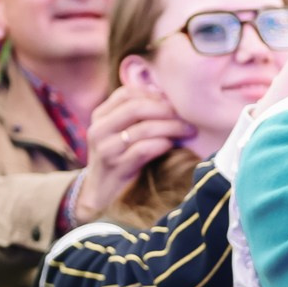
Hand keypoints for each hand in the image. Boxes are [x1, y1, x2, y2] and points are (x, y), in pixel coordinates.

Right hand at [68, 82, 194, 221]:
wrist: (99, 193)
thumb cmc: (117, 158)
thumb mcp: (119, 132)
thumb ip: (135, 115)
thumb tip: (166, 96)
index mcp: (100, 116)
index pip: (126, 93)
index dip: (153, 94)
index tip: (173, 102)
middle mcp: (99, 129)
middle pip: (136, 108)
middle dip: (166, 110)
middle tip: (185, 116)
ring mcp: (106, 149)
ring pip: (143, 129)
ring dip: (171, 127)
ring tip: (188, 130)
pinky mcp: (117, 168)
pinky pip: (144, 150)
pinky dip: (163, 144)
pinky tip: (172, 145)